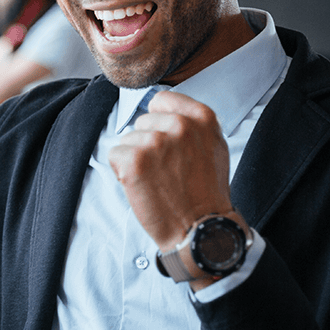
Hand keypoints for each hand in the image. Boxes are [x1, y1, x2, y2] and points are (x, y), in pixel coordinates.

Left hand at [107, 91, 233, 251]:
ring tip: (157, 181)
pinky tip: (143, 187)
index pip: (161, 101)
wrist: (200, 229)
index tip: (167, 142)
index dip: (159, 123)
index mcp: (202, 118)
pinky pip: (115, 155)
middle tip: (166, 171)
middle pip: (142, 121)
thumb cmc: (206, 193)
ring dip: (136, 160)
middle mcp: (180, 125)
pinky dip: (123, 172)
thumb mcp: (214, 147)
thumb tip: (164, 111)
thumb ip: (193, 124)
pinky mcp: (135, 161)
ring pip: (128, 139)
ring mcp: (156, 142)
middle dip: (148, 144)